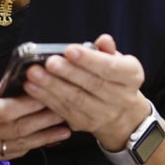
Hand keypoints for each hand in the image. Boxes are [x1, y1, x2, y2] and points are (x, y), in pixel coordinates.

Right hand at [0, 71, 69, 164]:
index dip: (33, 102)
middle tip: (69, 106)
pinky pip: (3, 154)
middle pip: (18, 129)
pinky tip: (38, 140)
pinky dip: (24, 147)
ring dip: (42, 137)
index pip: (9, 110)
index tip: (52, 91)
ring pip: (15, 145)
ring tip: (65, 127)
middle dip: (45, 118)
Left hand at [21, 33, 149, 149]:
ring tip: (34, 74)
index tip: (69, 50)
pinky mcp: (84, 124)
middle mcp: (121, 98)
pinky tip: (32, 88)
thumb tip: (103, 40)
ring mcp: (103, 114)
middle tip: (48, 62)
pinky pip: (64, 111)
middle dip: (67, 73)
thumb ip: (108, 51)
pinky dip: (46, 99)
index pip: (111, 68)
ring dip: (52, 86)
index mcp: (132, 77)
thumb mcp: (118, 61)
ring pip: (75, 100)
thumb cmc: (115, 79)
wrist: (122, 115)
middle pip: (92, 85)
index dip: (90, 60)